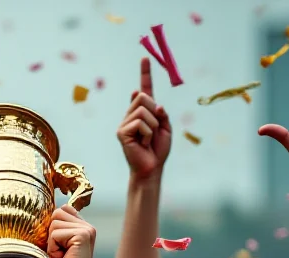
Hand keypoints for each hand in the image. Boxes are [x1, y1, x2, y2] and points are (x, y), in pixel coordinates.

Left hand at [47, 205, 96, 257]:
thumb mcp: (58, 245)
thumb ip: (56, 228)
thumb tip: (40, 216)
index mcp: (83, 226)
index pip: (63, 209)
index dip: (54, 225)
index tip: (58, 244)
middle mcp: (87, 226)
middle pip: (57, 213)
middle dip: (52, 234)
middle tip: (60, 251)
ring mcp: (86, 229)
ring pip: (54, 223)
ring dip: (52, 242)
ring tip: (61, 255)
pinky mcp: (82, 235)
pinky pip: (55, 233)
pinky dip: (53, 247)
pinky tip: (62, 257)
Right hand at [117, 58, 171, 179]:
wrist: (151, 168)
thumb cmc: (158, 150)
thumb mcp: (166, 128)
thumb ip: (162, 114)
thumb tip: (155, 104)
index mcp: (143, 112)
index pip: (144, 90)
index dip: (145, 74)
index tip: (145, 58)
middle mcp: (131, 115)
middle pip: (143, 96)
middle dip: (154, 111)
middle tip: (154, 129)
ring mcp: (125, 123)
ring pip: (143, 110)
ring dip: (152, 125)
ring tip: (148, 139)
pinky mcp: (122, 132)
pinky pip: (140, 122)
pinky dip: (147, 133)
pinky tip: (143, 143)